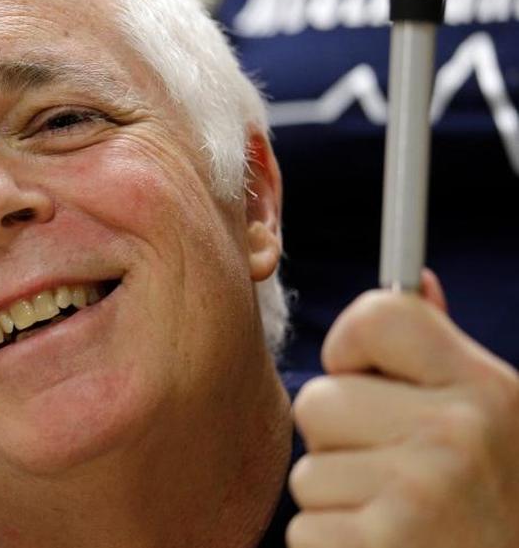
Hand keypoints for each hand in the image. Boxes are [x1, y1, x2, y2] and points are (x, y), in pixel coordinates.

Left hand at [287, 270, 518, 547]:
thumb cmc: (499, 502)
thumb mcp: (497, 419)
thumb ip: (442, 355)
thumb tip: (415, 280)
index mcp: (482, 388)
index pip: (375, 317)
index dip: (349, 349)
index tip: (366, 381)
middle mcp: (454, 433)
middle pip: (316, 401)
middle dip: (338, 441)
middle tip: (395, 475)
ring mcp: (417, 492)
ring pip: (306, 474)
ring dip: (339, 502)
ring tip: (399, 520)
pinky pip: (303, 531)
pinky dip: (334, 547)